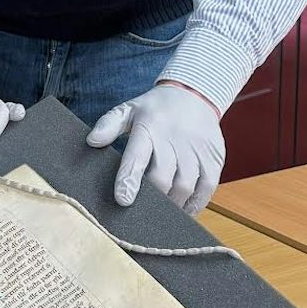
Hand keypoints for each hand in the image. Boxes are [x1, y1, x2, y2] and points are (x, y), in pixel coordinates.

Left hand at [85, 83, 225, 213]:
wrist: (194, 95)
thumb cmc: (155, 109)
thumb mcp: (129, 110)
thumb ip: (109, 125)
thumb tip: (91, 141)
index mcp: (149, 127)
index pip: (137, 156)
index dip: (129, 179)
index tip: (122, 200)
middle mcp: (174, 137)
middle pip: (163, 178)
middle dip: (152, 198)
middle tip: (143, 211)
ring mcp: (197, 148)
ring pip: (186, 186)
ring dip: (173, 204)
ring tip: (163, 212)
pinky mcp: (214, 157)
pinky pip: (208, 187)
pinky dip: (196, 203)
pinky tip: (185, 209)